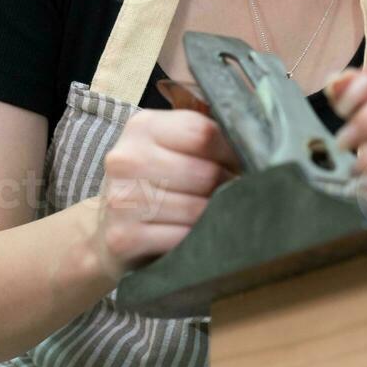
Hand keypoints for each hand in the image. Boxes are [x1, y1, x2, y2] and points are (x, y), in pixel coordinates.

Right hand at [89, 107, 241, 281]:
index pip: (203, 132)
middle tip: (228, 195)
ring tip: (211, 215)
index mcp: (142, 126)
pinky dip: (195, 239)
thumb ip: (206, 140)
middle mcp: (126, 159)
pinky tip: (192, 236)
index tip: (240, 164)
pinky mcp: (123, 237)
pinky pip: (182, 238)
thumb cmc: (153, 185)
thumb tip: (259, 148)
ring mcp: (122, 199)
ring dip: (213, 216)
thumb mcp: (170, 149)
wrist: (107, 231)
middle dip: (226, 187)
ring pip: (197, 209)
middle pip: (204, 172)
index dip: (231, 151)